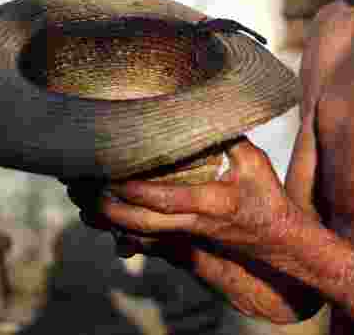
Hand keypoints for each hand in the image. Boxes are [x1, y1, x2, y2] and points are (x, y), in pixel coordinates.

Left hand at [66, 138, 301, 262]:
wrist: (274, 240)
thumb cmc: (266, 198)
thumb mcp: (255, 163)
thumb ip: (231, 140)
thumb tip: (207, 110)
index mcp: (211, 204)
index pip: (165, 200)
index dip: (135, 190)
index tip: (111, 174)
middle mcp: (192, 224)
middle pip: (140, 222)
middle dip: (106, 207)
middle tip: (81, 185)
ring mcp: (185, 237)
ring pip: (135, 234)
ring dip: (105, 219)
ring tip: (79, 196)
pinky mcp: (181, 243)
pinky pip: (141, 240)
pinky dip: (116, 228)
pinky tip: (97, 214)